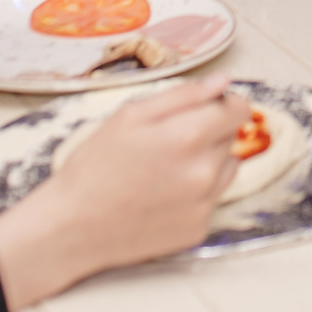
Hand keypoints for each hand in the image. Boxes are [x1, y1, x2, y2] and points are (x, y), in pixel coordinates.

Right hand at [0, 76, 244, 309]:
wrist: (72, 227)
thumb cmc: (95, 166)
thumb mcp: (130, 116)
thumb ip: (183, 95)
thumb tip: (223, 82)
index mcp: (189, 135)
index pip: (238, 110)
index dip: (225, 104)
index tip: (210, 107)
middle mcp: (205, 171)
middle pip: (231, 138)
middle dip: (209, 133)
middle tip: (169, 143)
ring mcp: (204, 204)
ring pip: (227, 168)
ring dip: (208, 163)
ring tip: (166, 170)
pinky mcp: (198, 230)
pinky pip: (212, 200)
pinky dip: (197, 194)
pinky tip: (163, 196)